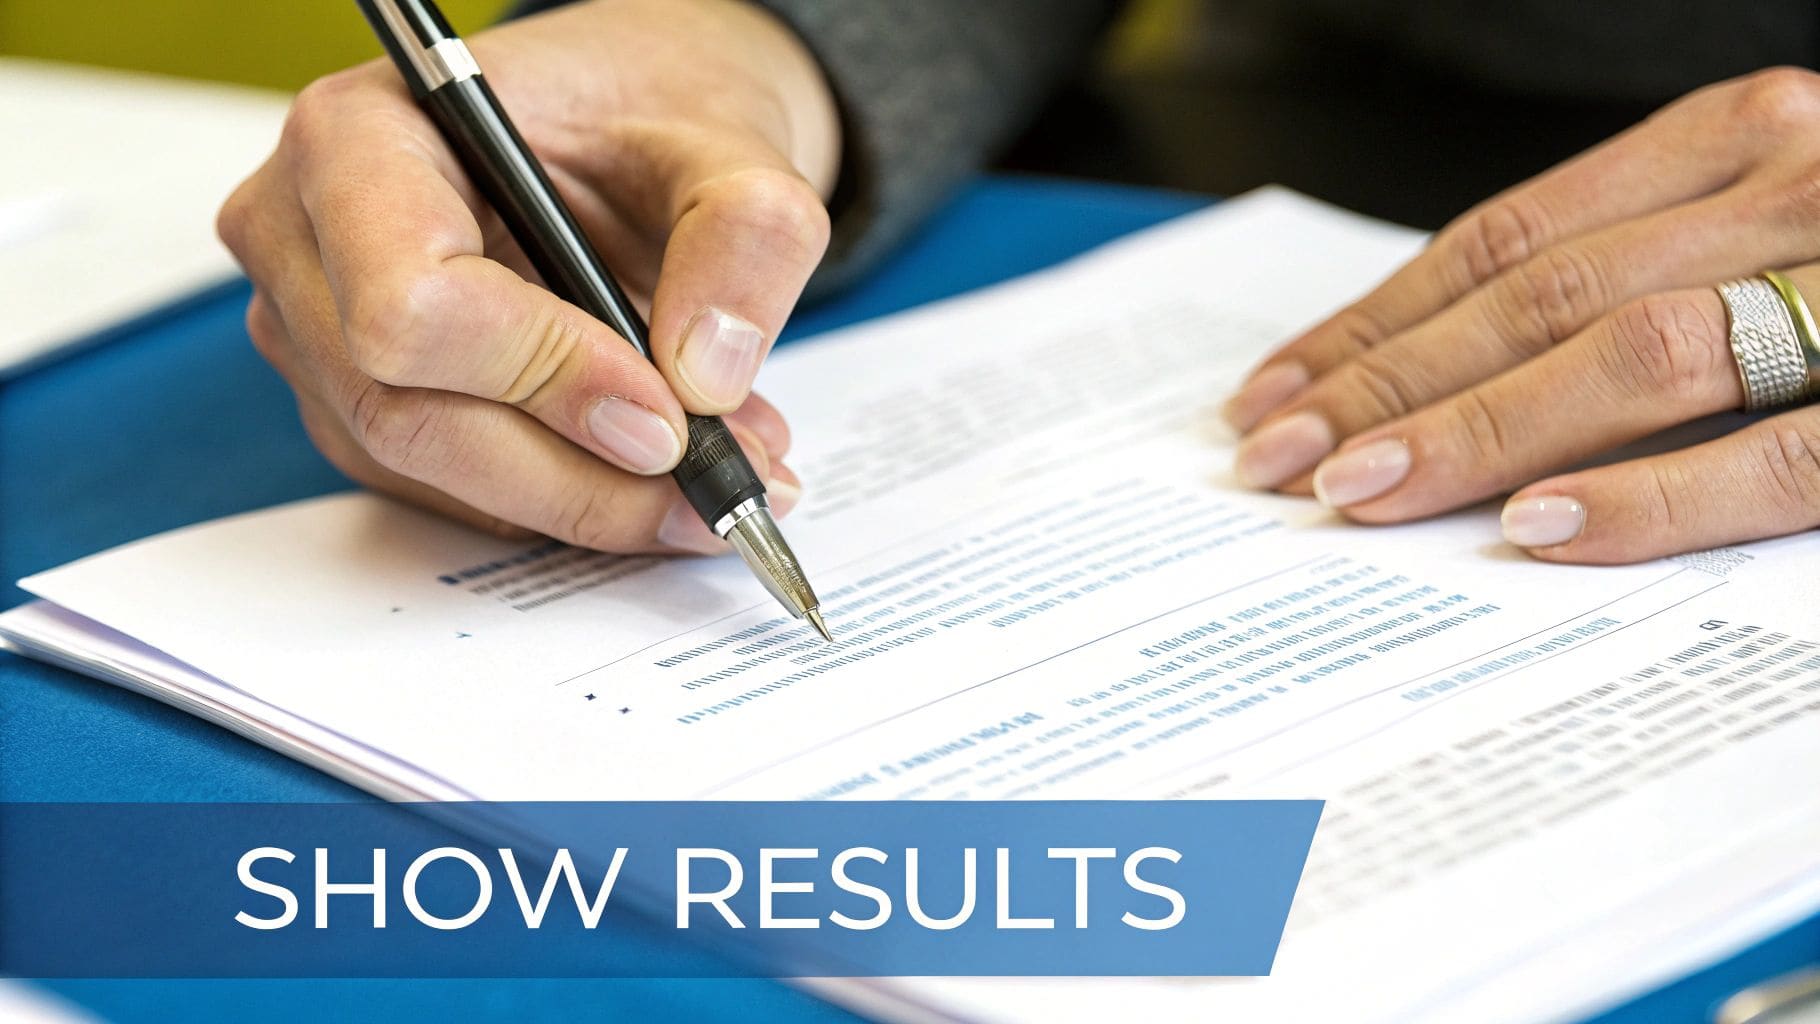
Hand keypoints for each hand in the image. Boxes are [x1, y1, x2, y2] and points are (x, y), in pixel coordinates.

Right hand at [218, 0, 838, 551]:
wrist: (632, 130)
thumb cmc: (643, 110)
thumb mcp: (730, 148)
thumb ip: (742, 240)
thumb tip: (706, 379)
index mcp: (361, 138)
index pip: (407, 302)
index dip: (541, 376)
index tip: (667, 414)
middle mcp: (308, 241)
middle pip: (410, 414)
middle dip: (580, 472)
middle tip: (718, 482)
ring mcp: (322, 336)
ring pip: (434, 474)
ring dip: (591, 497)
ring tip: (722, 469)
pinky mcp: (363, 406)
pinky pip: (455, 494)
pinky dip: (570, 499)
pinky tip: (661, 472)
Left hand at [1222, 67, 1819, 563]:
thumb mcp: (1759, 219)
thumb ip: (1633, 264)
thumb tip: (1447, 366)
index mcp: (1740, 137)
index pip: (1506, 240)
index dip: (1379, 321)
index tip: (1281, 389)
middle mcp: (1799, 184)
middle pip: (1542, 296)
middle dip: (1392, 384)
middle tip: (1281, 458)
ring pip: (1637, 357)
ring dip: (1482, 433)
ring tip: (1367, 493)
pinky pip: (1783, 452)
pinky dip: (1658, 494)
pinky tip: (1544, 532)